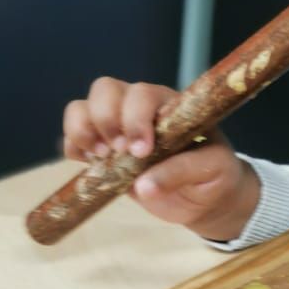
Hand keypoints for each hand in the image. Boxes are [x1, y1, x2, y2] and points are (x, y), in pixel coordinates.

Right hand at [62, 76, 259, 240]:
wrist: (205, 198)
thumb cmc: (215, 175)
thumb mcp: (214, 170)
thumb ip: (184, 171)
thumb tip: (143, 186)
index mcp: (171, 105)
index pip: (143, 93)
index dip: (135, 119)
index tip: (141, 151)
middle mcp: (140, 109)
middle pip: (105, 89)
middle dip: (105, 120)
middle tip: (119, 153)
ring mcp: (118, 126)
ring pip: (82, 107)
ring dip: (82, 131)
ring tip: (101, 158)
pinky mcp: (103, 149)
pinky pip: (74, 136)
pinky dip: (73, 147)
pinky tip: (89, 164)